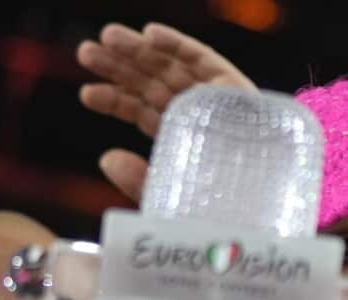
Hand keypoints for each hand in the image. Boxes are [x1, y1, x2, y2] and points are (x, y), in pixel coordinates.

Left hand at [77, 22, 255, 202]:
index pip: (141, 112)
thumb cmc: (216, 218)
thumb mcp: (167, 200)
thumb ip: (136, 180)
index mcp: (179, 139)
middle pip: (151, 85)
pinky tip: (150, 34)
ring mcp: (216, 101)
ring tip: (107, 37)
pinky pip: (204, 61)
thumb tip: (106, 158)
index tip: (86, 94)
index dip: (114, 100)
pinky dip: (179, 45)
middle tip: (86, 52)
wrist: (261, 218)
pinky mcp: (237, 91)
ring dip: (139, 49)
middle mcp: (196, 115)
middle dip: (119, 67)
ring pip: (171, 67)